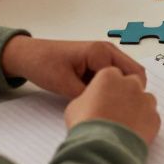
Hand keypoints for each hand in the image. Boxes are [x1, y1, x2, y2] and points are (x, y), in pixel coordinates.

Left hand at [0, 36, 145, 97]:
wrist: (28, 57)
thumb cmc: (43, 64)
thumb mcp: (65, 84)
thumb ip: (88, 96)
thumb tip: (106, 110)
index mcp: (101, 52)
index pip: (129, 77)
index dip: (124, 96)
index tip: (114, 112)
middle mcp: (108, 51)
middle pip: (134, 74)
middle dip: (129, 93)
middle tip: (117, 111)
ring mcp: (105, 57)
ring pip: (125, 77)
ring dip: (119, 91)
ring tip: (107, 107)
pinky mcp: (99, 64)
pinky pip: (114, 78)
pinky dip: (110, 90)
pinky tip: (98, 101)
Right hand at [65, 66, 160, 144]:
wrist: (102, 148)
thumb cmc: (86, 126)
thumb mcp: (75, 106)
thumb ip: (89, 98)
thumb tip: (92, 102)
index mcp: (109, 76)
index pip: (112, 75)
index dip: (108, 88)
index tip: (105, 98)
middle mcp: (130, 84)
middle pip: (132, 84)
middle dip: (126, 94)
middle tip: (116, 110)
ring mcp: (145, 100)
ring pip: (145, 99)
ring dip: (138, 108)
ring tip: (125, 124)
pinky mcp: (154, 117)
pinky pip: (151, 117)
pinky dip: (145, 124)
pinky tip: (133, 133)